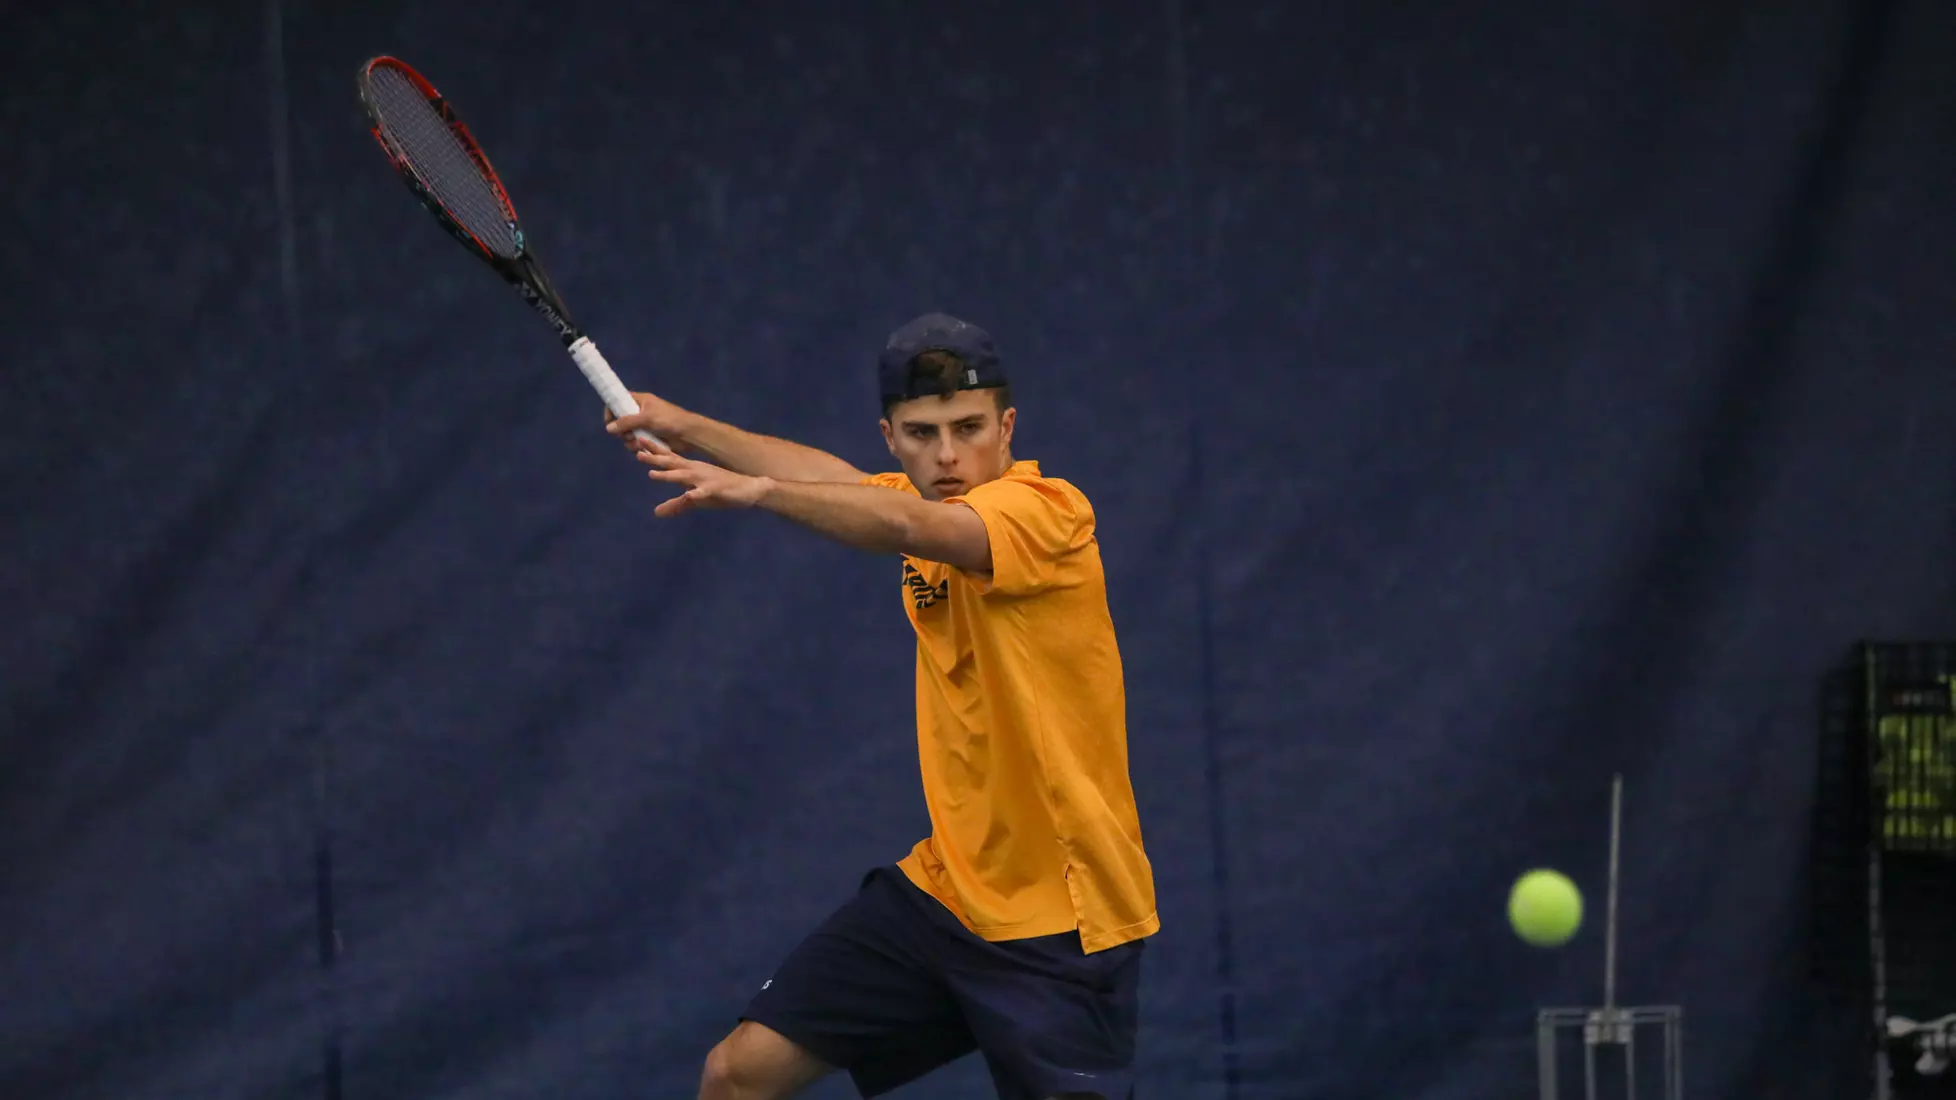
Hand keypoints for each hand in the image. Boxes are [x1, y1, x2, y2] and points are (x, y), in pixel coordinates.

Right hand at [604, 391, 687, 453]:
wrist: (689, 435)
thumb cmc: (670, 420)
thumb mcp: (647, 418)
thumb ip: (627, 422)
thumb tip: (609, 428)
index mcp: (641, 401)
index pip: (619, 401)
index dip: (612, 410)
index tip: (609, 422)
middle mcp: (640, 413)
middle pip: (620, 421)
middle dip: (622, 431)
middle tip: (629, 435)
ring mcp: (644, 426)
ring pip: (627, 435)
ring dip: (629, 441)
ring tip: (636, 444)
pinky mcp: (648, 439)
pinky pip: (635, 443)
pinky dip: (636, 447)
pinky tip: (641, 450)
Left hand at [636, 438, 770, 517]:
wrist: (750, 489)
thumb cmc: (722, 492)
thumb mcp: (696, 500)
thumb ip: (676, 505)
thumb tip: (656, 512)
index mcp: (691, 470)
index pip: (670, 459)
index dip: (654, 452)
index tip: (637, 444)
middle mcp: (696, 471)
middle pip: (673, 463)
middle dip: (655, 458)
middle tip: (637, 451)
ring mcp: (706, 480)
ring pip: (684, 476)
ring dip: (669, 475)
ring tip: (652, 474)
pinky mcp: (716, 490)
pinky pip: (704, 493)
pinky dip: (696, 494)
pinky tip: (689, 495)